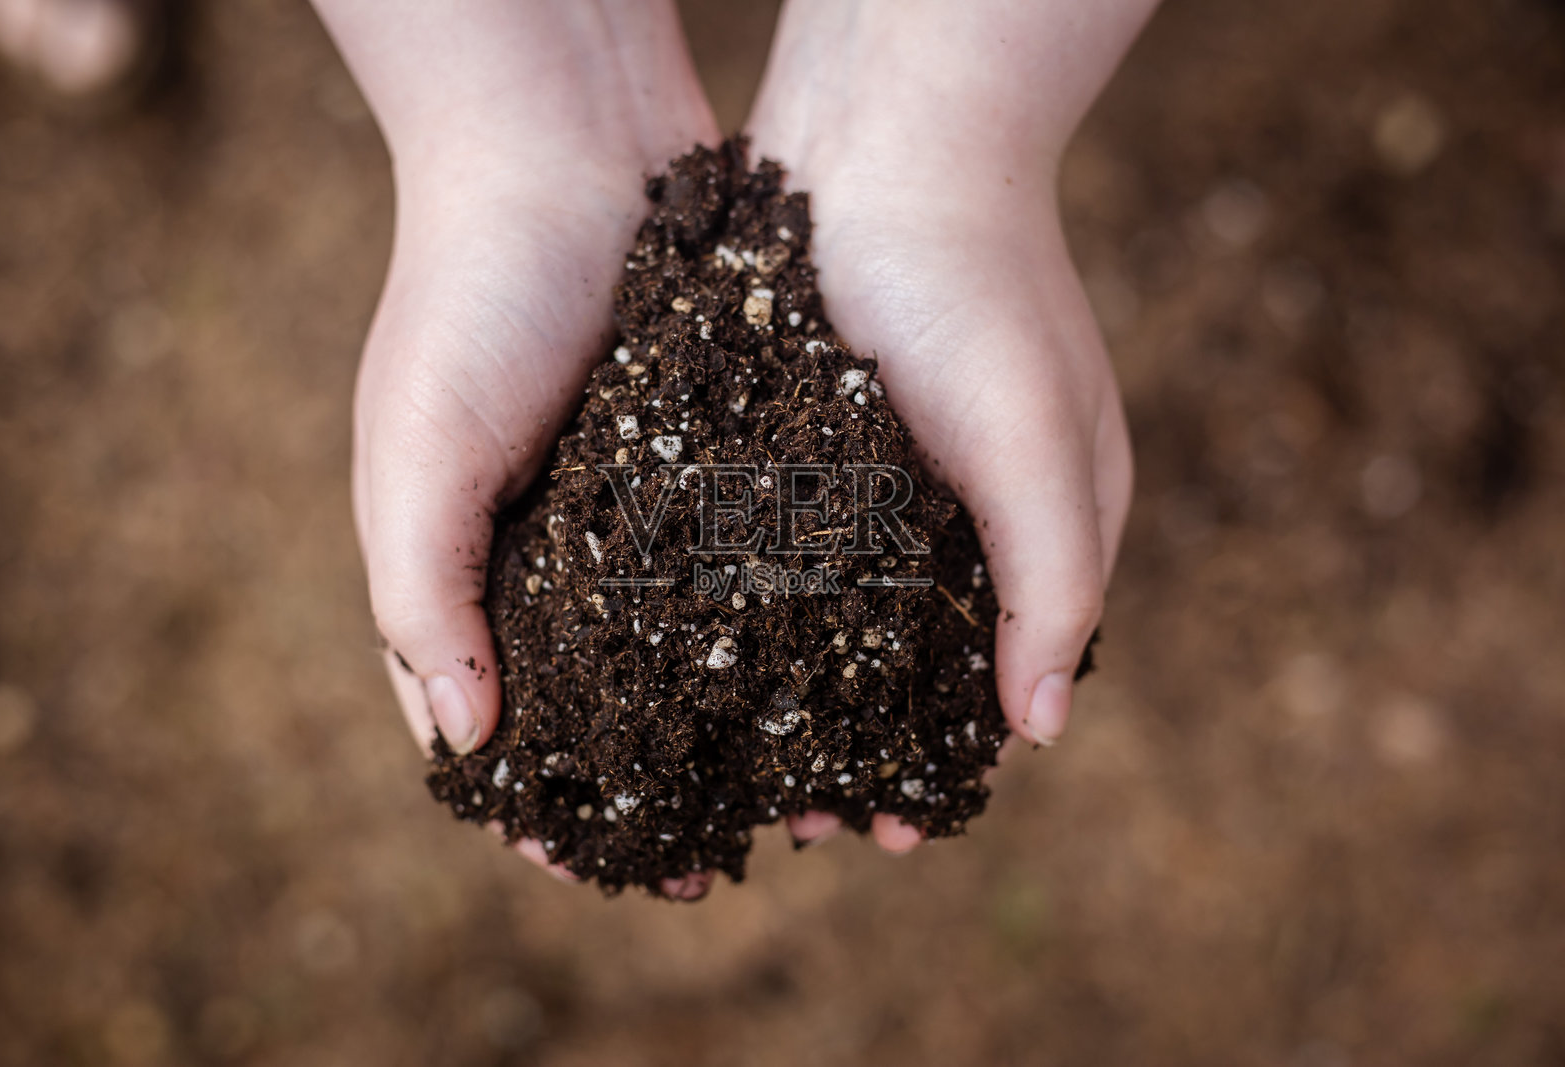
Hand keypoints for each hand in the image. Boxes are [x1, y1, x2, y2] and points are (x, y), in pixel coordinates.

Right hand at [314, 0, 718, 895]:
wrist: (568, 150)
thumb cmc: (464, 298)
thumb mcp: (412, 453)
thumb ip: (419, 597)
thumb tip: (467, 745)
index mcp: (466, 563)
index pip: (491, 715)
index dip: (531, 799)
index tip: (585, 869)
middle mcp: (557, 550)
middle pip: (602, 703)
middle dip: (652, 786)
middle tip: (713, 858)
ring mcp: (641, 508)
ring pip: (690, 650)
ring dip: (732, 726)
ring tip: (790, 793)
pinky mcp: (716, 458)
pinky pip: (750, 566)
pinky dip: (782, 629)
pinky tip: (833, 681)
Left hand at [747, 0, 1153, 851]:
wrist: (886, 142)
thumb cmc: (986, 291)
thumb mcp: (1048, 446)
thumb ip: (1058, 584)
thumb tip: (1042, 730)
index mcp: (1024, 529)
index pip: (992, 681)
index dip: (943, 764)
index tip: (890, 834)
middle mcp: (942, 515)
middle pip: (896, 668)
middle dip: (848, 751)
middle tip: (797, 825)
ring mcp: (862, 479)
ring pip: (824, 623)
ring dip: (785, 698)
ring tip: (731, 768)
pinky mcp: (786, 440)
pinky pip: (765, 553)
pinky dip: (741, 616)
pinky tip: (693, 663)